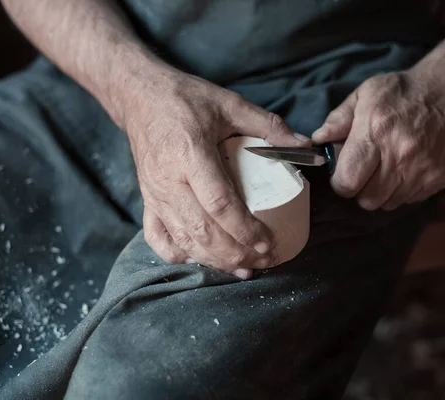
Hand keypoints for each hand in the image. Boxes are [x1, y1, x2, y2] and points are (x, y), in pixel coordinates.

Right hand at [123, 66, 310, 277]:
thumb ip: (268, 125)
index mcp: (190, 154)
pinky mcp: (146, 200)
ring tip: (242, 269)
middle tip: (263, 261)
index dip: (245, 229)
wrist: (139, 97)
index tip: (268, 242)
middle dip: (235, 253)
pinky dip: (178, 254)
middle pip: (202, 230)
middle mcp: (169, 180)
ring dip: (214, 260)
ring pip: (183, 239)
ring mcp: (154, 194)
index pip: (220, 203)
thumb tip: (304, 144)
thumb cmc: (185, 99)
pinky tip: (201, 259)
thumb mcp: (230, 104)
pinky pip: (157, 237)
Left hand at [311, 67, 444, 209]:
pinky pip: (410, 200)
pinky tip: (405, 168)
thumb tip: (318, 141)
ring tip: (385, 168)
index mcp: (376, 131)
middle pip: (367, 199)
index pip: (347, 182)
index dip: (341, 182)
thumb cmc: (404, 91)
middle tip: (364, 171)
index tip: (343, 172)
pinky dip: (403, 190)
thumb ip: (339, 119)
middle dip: (360, 189)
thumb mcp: (365, 93)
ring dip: (381, 191)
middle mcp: (401, 154)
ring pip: (388, 203)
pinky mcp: (440, 178)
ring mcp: (423, 169)